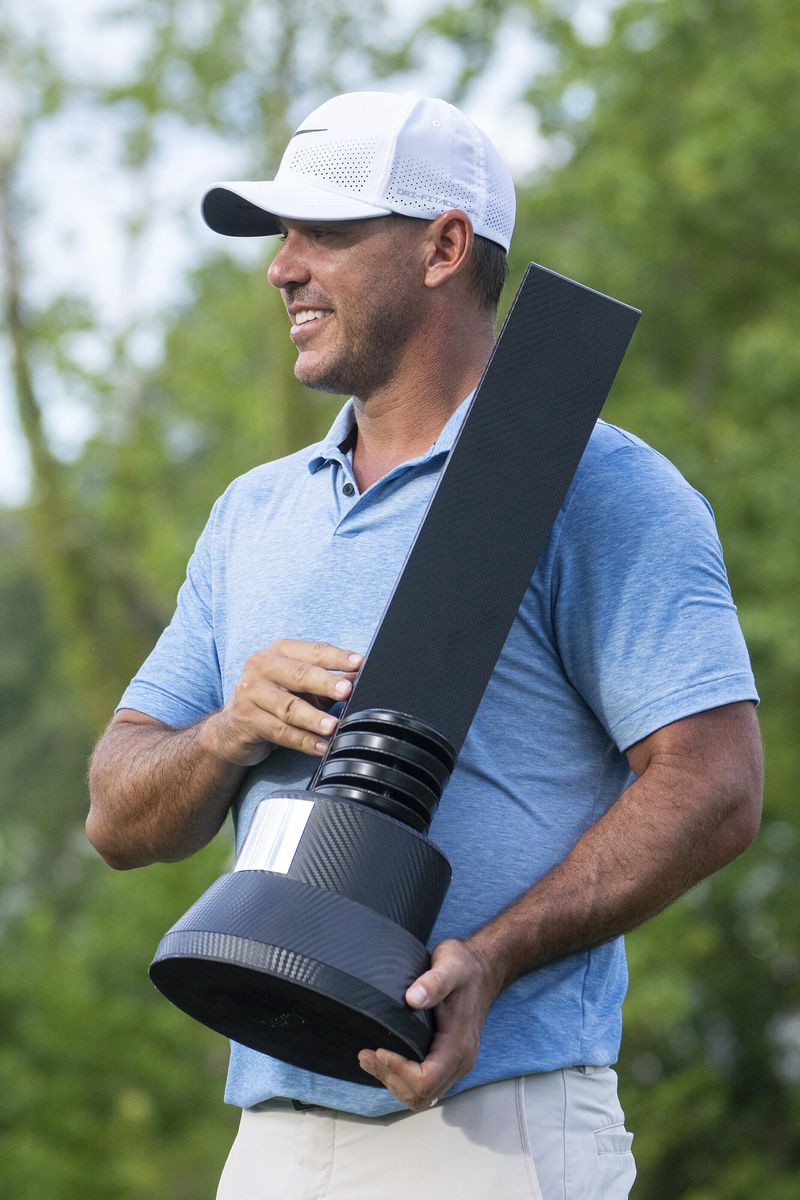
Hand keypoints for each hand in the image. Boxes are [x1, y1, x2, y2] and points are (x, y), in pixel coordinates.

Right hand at [199, 638, 362, 764]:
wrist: (231, 729)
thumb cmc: (273, 702)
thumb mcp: (301, 688)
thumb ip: (328, 682)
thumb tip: (358, 679)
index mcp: (279, 651)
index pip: (313, 651)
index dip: (337, 657)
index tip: (359, 663)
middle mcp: (261, 665)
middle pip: (300, 674)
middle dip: (326, 683)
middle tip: (347, 691)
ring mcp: (250, 692)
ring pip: (289, 706)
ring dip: (314, 718)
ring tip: (334, 726)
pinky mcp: (246, 719)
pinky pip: (279, 731)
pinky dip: (303, 741)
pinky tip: (320, 747)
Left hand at [357, 938, 501, 1110]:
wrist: (482, 970)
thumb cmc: (465, 968)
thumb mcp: (450, 966)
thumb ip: (434, 982)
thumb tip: (413, 998)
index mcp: (459, 1044)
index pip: (426, 1080)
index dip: (398, 1071)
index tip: (378, 1049)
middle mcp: (460, 1061)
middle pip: (421, 1094)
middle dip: (390, 1078)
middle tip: (366, 1055)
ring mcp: (455, 1063)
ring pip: (422, 1094)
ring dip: (393, 1081)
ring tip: (369, 1059)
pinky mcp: (448, 1060)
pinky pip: (425, 1084)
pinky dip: (402, 1078)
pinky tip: (386, 1060)